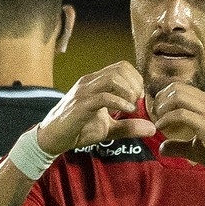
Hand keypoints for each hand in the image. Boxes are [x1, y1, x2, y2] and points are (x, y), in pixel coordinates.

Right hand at [35, 62, 155, 156]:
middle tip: (138, 101)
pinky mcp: (80, 106)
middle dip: (135, 84)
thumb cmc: (78, 130)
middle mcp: (90, 82)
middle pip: (119, 68)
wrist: (52, 138)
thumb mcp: (108, 129)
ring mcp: (84, 92)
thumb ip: (129, 127)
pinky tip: (127, 111)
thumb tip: (152, 128)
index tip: (140, 97)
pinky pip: (103, 97)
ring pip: (112, 78)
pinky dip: (119, 103)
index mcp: (96, 82)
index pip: (121, 66)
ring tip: (132, 106)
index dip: (136, 79)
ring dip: (128, 91)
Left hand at [151, 82, 204, 184]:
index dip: (163, 98)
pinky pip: (181, 114)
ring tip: (156, 120)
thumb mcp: (196, 149)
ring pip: (178, 96)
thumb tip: (161, 148)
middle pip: (177, 87)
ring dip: (161, 107)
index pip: (181, 88)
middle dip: (159, 100)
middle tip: (153, 115)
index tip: (155, 113)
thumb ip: (179, 145)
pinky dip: (166, 119)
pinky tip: (160, 128)